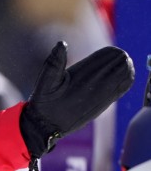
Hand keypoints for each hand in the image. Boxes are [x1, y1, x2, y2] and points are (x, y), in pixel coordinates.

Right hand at [20, 42, 133, 157]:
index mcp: (86, 76)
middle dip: (118, 60)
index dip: (111, 53)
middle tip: (113, 58)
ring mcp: (103, 96)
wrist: (47, 127)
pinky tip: (118, 78)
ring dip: (123, 69)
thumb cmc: (44, 103)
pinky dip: (124, 80)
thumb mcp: (45, 81)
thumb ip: (54, 62)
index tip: (106, 53)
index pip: (112, 56)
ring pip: (126, 75)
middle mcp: (98, 86)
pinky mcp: (104, 104)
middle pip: (122, 64)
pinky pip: (123, 88)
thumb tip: (61, 44)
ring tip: (116, 67)